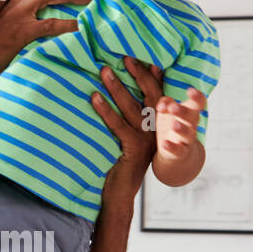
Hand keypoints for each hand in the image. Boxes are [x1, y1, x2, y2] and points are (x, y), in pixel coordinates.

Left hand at [90, 56, 165, 198]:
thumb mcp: (126, 139)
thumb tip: (114, 92)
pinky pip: (118, 126)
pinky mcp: (134, 150)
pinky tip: (94, 98)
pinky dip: (106, 111)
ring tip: (104, 71)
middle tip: (125, 56)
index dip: (153, 77)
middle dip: (137, 75)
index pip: (158, 96)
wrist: (119, 195)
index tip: (146, 58)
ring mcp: (147, 141)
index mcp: (157, 127)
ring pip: (132, 108)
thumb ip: (127, 119)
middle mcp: (156, 132)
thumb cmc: (119, 164)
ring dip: (117, 88)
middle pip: (149, 97)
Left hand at [156, 87, 205, 159]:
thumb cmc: (171, 127)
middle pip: (193, 117)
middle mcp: (191, 125)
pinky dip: (171, 147)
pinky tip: (164, 143)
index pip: (199, 103)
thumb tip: (162, 105)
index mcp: (190, 112)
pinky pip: (178, 150)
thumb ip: (165, 103)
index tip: (190, 90)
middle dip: (184, 112)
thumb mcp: (167, 112)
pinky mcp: (179, 152)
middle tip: (173, 107)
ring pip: (187, 134)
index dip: (197, 97)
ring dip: (181, 129)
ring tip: (174, 125)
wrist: (176, 155)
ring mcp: (186, 140)